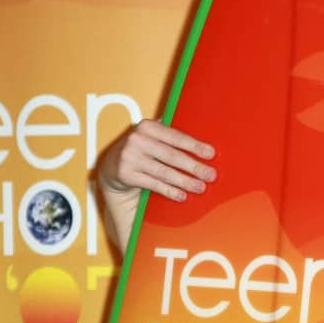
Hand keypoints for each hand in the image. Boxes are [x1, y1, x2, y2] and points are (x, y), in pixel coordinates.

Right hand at [97, 119, 216, 251]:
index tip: (211, 154)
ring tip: (200, 187)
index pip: (176, 137)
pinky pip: (153, 184)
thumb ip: (171, 137)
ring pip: (164, 172)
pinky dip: (169, 191)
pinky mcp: (126, 174)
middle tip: (210, 175)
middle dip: (194, 167)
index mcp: (147, 126)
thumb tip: (203, 146)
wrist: (112, 164)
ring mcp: (130, 157)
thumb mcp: (153, 136)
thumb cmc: (143, 148)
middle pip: (172, 156)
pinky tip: (182, 195)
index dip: (195, 146)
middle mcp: (137, 140)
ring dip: (185, 181)